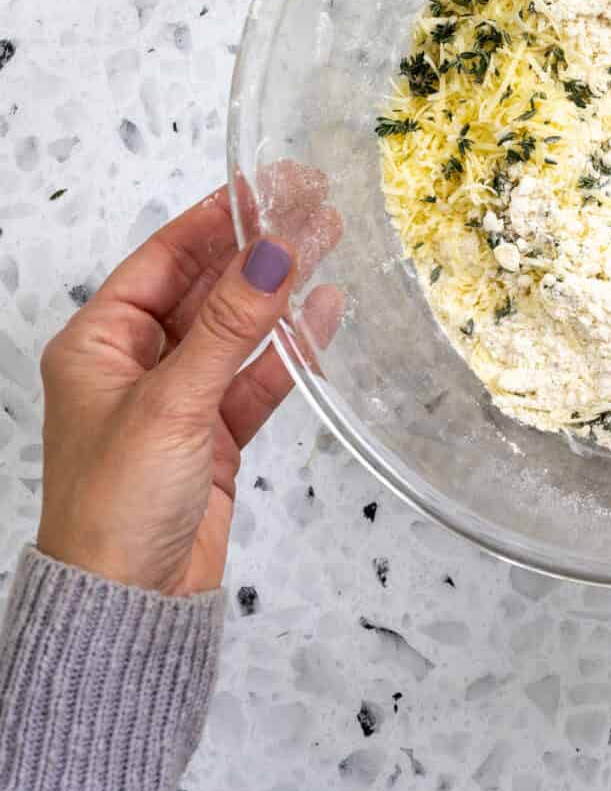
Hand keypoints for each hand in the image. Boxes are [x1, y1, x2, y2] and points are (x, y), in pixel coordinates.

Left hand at [37, 182, 341, 596]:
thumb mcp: (172, 403)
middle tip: (313, 204)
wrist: (129, 606)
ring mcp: (178, 400)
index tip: (266, 183)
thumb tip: (274, 251)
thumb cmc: (116, 505)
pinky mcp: (214, 437)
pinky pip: (257, 378)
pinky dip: (290, 348)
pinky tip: (326, 312)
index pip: (163, 258)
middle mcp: (135, 363)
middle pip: (204, 287)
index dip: (216, 218)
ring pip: (238, 329)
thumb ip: (230, 325)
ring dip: (281, 290)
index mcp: (98, 343)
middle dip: (257, 247)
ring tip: (332, 241)